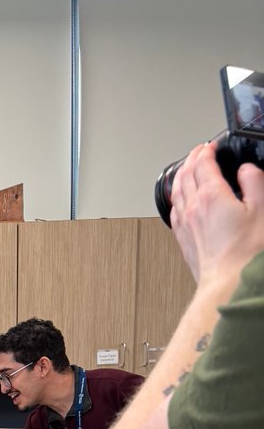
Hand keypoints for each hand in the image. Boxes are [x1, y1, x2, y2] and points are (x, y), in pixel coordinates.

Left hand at [171, 143, 263, 286]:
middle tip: (199, 152)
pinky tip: (181, 201)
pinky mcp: (183, 239)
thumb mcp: (262, 209)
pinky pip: (174, 211)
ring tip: (187, 169)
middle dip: (192, 158)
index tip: (211, 145)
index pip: (202, 163)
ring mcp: (185, 224)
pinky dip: (177, 198)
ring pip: (176, 191)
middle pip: (185, 174)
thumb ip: (255, 182)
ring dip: (181, 175)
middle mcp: (193, 208)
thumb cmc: (245, 254)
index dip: (206, 150)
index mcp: (211, 196)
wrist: (228, 283)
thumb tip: (247, 170)